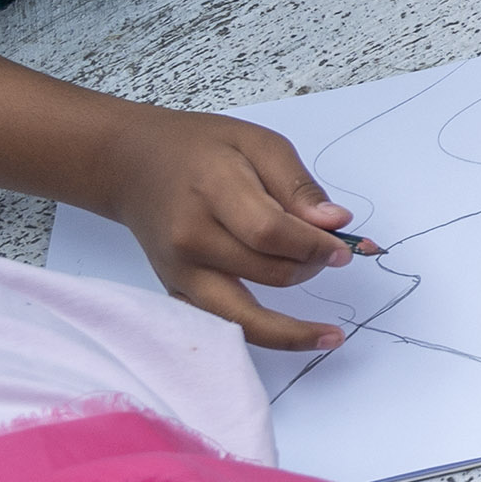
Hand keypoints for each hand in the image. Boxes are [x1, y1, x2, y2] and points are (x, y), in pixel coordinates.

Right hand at [94, 105, 363, 352]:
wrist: (135, 166)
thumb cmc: (203, 149)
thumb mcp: (259, 144)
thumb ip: (298, 186)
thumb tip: (336, 224)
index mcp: (213, 193)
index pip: (271, 233)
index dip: (315, 247)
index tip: (345, 250)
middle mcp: (190, 241)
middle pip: (268, 273)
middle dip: (311, 269)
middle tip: (331, 255)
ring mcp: (179, 273)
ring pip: (245, 317)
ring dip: (293, 321)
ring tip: (326, 327)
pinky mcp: (175, 292)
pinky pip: (223, 326)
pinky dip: (262, 335)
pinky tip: (296, 337)